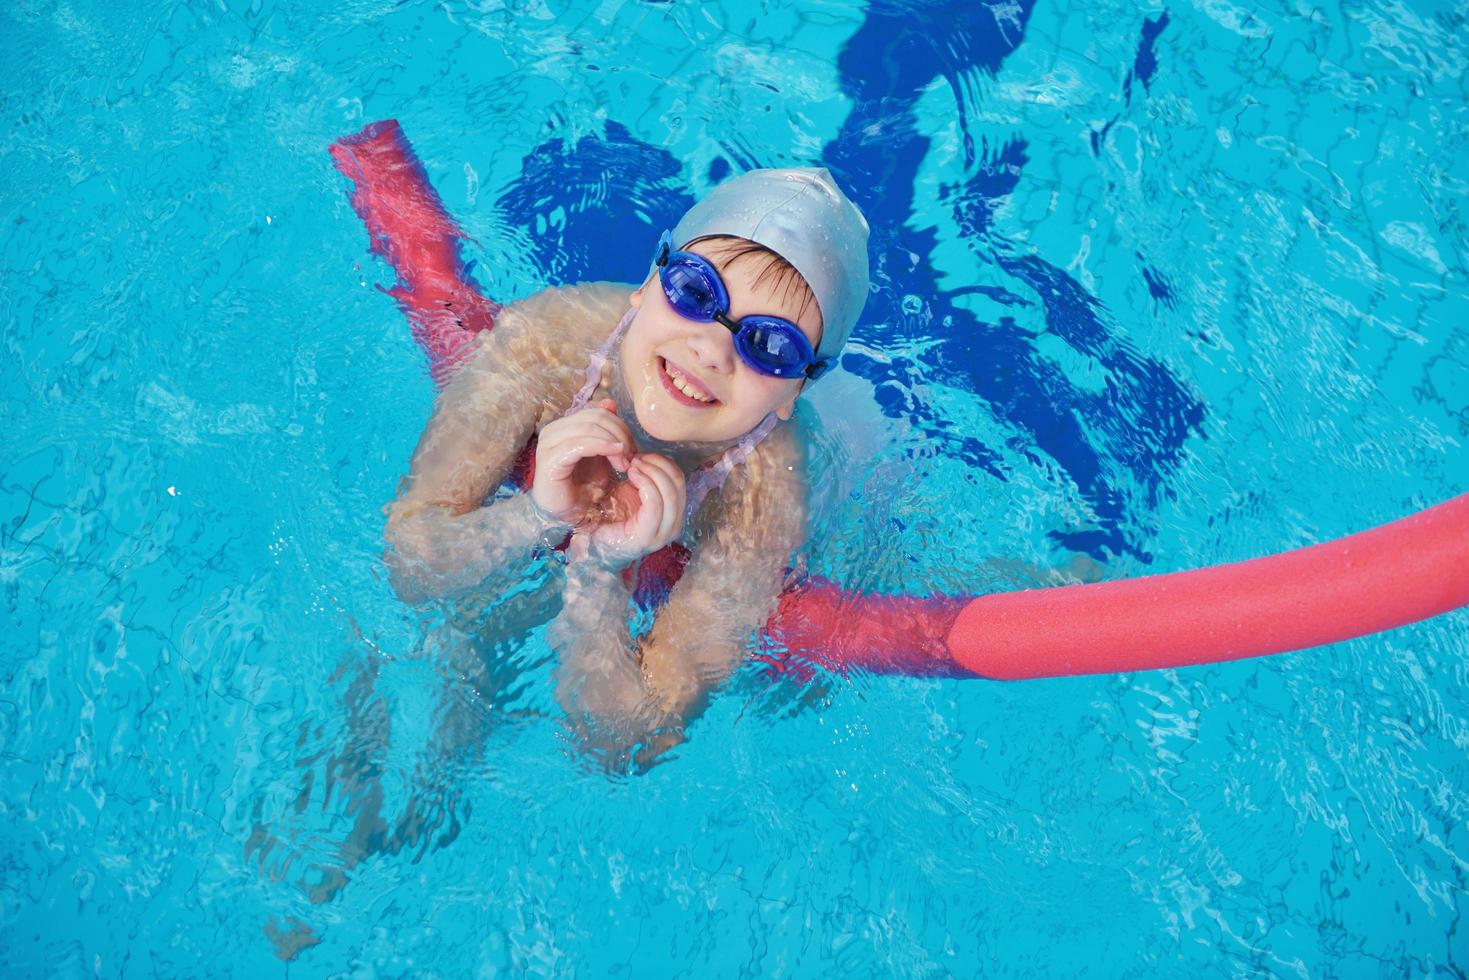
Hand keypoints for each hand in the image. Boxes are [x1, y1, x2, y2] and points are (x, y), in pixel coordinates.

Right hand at [530, 399, 633, 526]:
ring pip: (591, 427)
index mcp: (564, 427)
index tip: (632, 448)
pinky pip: (581, 443)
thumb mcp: (601, 455)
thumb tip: (610, 402)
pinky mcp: (550, 460)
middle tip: (632, 457)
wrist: (569, 517)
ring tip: (625, 464)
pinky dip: (603, 446)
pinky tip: (617, 455)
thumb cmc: (584, 489)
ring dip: (615, 443)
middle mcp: (553, 431)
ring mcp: (549, 444)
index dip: (620, 425)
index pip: (598, 411)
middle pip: (596, 417)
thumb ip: (605, 430)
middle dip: (620, 435)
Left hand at [568, 453, 685, 568]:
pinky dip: (646, 483)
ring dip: (651, 471)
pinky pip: (655, 503)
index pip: (679, 479)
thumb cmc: (609, 516)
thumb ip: (647, 478)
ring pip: (670, 492)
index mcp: (673, 512)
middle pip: (678, 482)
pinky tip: (631, 475)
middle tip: (635, 457)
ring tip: (631, 465)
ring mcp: (663, 533)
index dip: (662, 462)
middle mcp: (673, 524)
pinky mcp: (647, 536)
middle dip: (657, 464)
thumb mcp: (633, 491)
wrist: (591, 542)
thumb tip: (647, 455)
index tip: (640, 455)